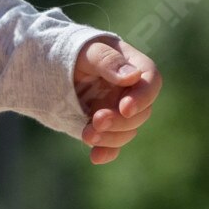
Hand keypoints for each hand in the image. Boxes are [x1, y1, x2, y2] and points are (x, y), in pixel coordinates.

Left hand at [74, 36, 160, 164]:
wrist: (57, 68)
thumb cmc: (78, 53)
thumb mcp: (90, 51)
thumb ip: (108, 61)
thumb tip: (132, 77)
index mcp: (136, 67)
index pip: (151, 82)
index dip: (142, 97)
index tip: (125, 108)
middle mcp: (132, 93)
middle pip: (141, 113)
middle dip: (120, 121)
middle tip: (97, 121)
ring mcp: (120, 112)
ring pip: (127, 131)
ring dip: (110, 137)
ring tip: (86, 135)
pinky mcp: (107, 128)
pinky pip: (113, 145)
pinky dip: (106, 152)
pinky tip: (95, 157)